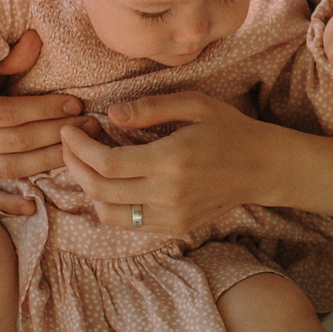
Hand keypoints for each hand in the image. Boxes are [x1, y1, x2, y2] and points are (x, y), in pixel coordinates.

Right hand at [0, 30, 74, 215]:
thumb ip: (10, 58)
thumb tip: (35, 37)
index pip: (9, 113)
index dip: (44, 109)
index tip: (76, 105)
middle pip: (16, 141)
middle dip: (57, 134)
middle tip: (92, 126)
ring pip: (11, 167)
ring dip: (49, 160)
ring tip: (82, 151)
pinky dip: (9, 204)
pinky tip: (34, 206)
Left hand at [61, 89, 286, 235]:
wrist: (263, 168)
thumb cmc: (230, 129)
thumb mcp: (195, 104)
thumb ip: (151, 108)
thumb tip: (111, 113)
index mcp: (171, 161)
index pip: (106, 163)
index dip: (78, 147)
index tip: (69, 130)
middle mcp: (168, 194)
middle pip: (100, 190)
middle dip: (75, 166)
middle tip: (70, 144)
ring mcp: (172, 216)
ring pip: (108, 214)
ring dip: (89, 189)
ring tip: (89, 164)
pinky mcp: (175, 227)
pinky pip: (129, 223)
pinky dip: (111, 204)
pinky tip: (114, 180)